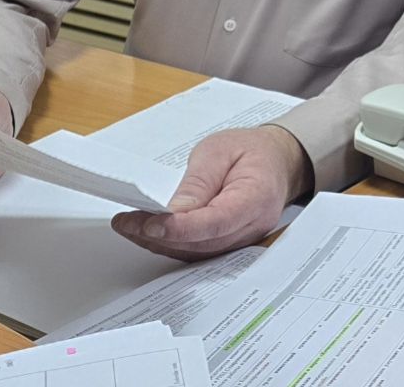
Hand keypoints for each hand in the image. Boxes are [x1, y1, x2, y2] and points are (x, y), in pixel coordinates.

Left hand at [111, 125, 308, 260]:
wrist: (277, 161)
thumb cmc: (251, 151)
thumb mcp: (220, 150)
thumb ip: (199, 181)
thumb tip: (175, 211)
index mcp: (257, 197)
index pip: (217, 221)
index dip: (181, 228)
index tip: (150, 223)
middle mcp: (252, 227)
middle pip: (203, 242)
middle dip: (160, 236)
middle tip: (126, 223)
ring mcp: (242, 240)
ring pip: (197, 252)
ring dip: (160, 243)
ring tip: (129, 227)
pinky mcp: (229, 243)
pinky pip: (198, 251)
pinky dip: (170, 244)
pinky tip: (148, 234)